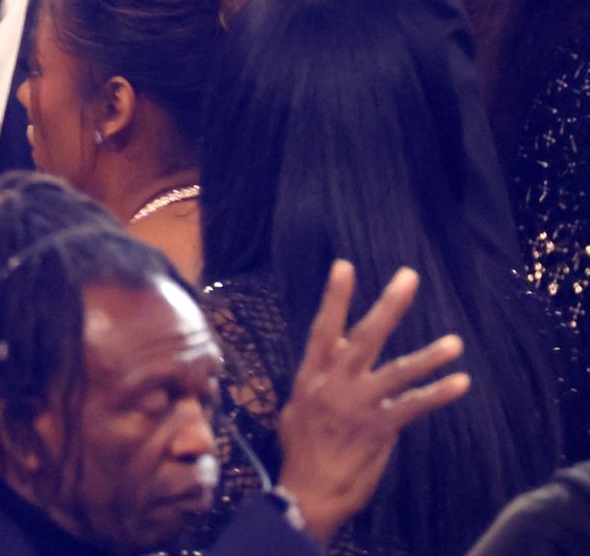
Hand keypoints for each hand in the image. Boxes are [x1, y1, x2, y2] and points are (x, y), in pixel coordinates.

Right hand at [276, 260, 470, 544]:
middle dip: (388, 306)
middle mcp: (334, 385)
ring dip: (428, 357)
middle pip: (364, 337)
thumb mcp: (296, 410)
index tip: (345, 266)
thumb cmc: (300, 452)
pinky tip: (460, 382)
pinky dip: (437, 394)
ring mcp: (357, 406)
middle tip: (408, 277)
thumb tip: (326, 369)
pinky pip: (412, 406)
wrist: (308, 491)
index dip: (335, 297)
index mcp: (311, 376)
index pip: (324, 329)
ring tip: (455, 343)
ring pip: (397, 372)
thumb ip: (316, 385)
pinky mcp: (378, 429)